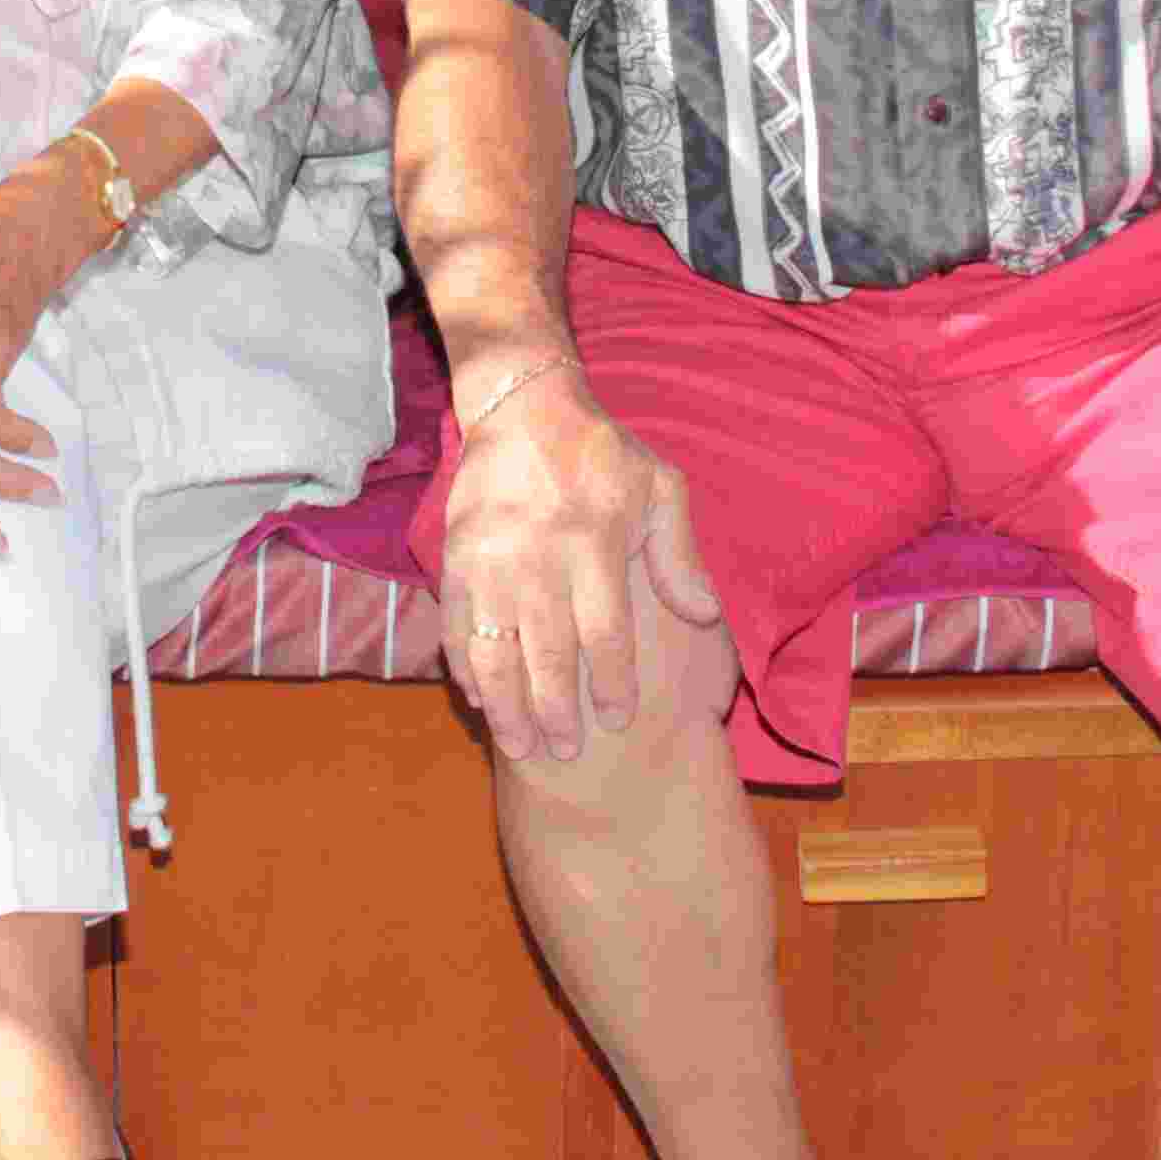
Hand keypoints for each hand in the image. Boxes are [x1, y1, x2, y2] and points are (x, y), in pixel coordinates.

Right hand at [429, 374, 720, 763]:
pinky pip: (455, 626)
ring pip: (494, 649)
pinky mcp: (454, 558)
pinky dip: (464, 668)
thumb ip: (679, 554)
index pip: (604, 630)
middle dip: (557, 710)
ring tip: (520, 745)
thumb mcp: (660, 486)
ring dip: (506, 704)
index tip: (619, 720)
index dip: (610, 683)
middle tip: (566, 753)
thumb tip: (706, 615)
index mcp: (593, 540)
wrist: (523, 406)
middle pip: (547, 652)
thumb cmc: (602, 453)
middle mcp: (538, 555)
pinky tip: (479, 699)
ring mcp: (489, 560)